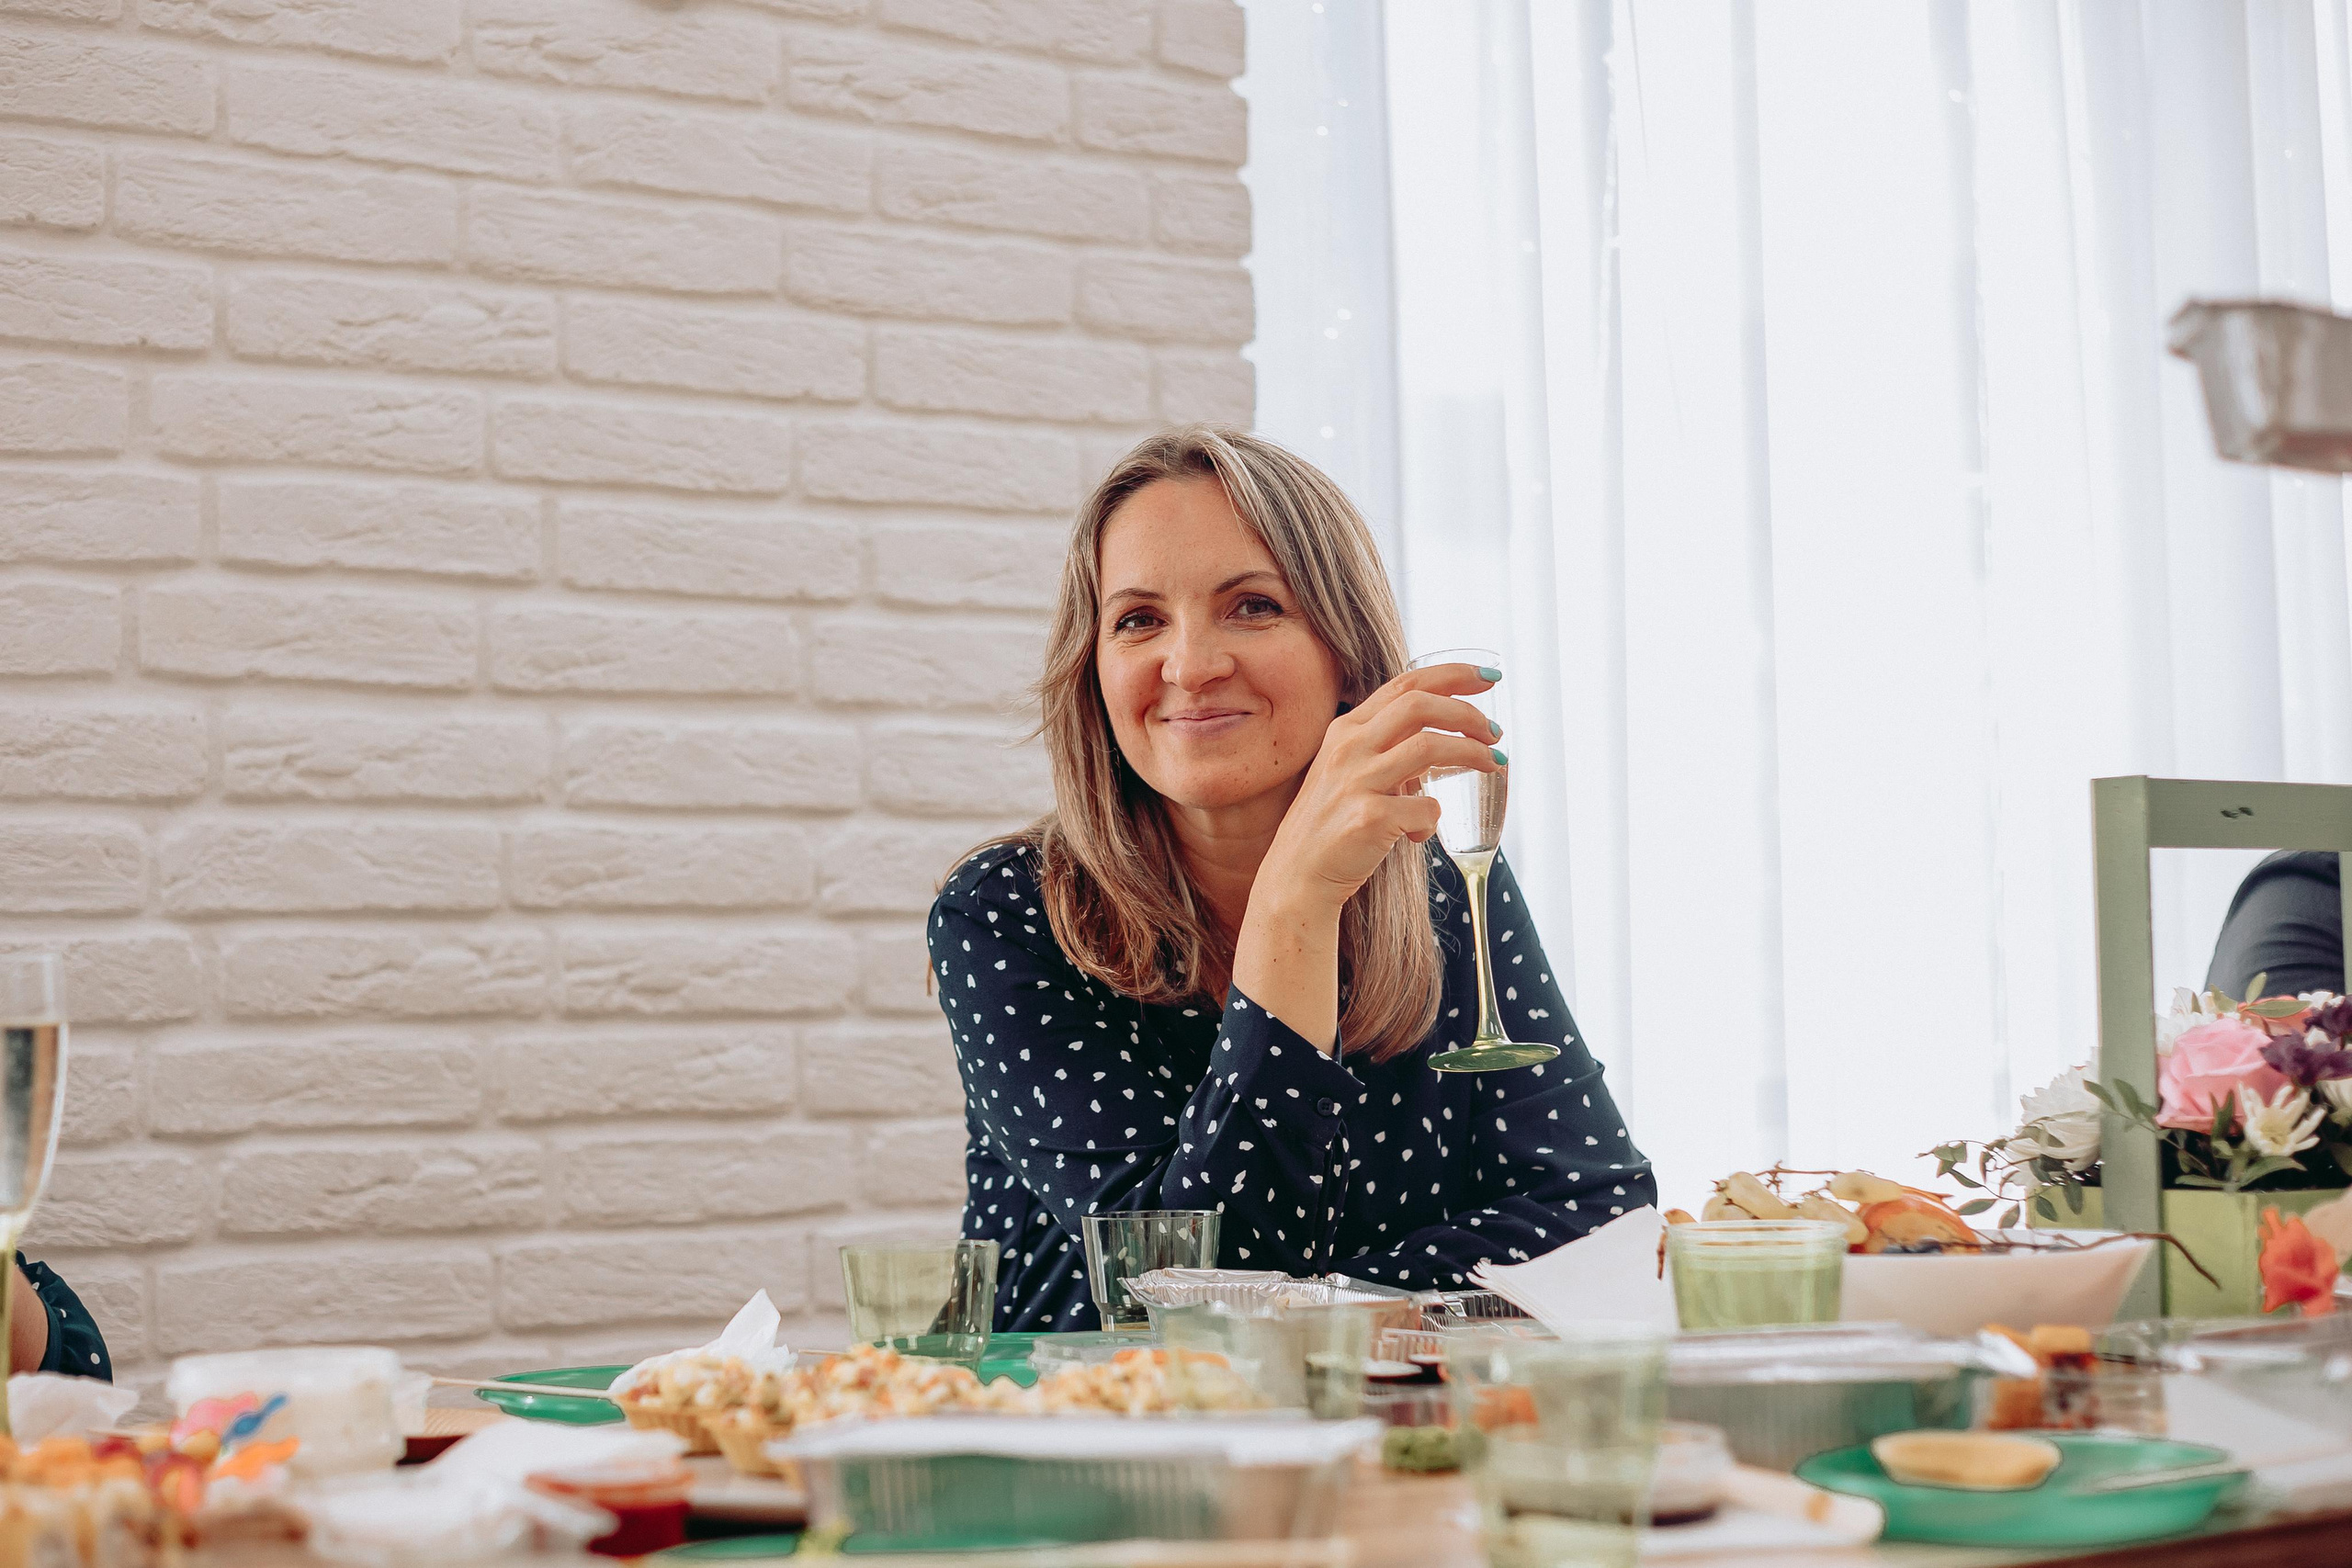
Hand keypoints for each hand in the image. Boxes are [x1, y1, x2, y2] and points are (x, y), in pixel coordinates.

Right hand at [1260, 662, 1503, 912]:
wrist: (1297, 876)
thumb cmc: (1332, 824)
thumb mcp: (1349, 771)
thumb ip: (1387, 749)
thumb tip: (1444, 740)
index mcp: (1347, 730)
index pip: (1405, 685)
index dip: (1453, 675)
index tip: (1488, 677)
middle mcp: (1349, 748)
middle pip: (1419, 704)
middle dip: (1467, 711)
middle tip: (1495, 731)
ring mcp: (1356, 781)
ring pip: (1430, 747)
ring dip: (1472, 753)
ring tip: (1494, 765)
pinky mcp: (1369, 818)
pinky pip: (1426, 807)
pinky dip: (1434, 818)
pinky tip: (1421, 832)